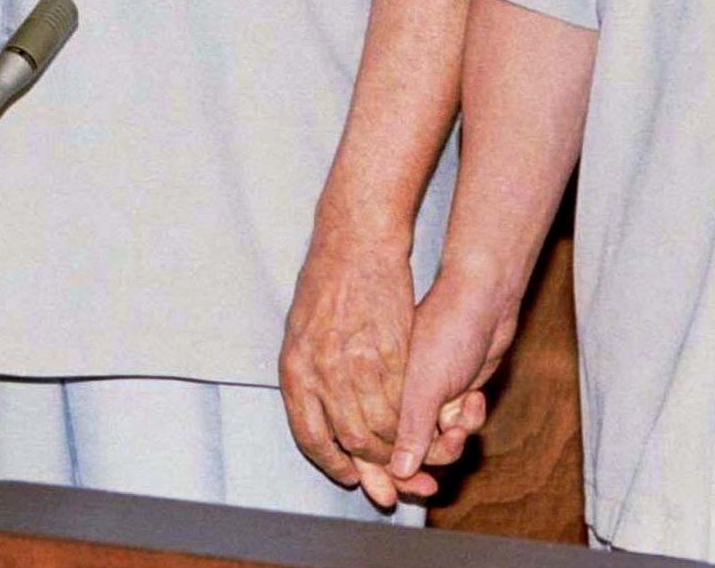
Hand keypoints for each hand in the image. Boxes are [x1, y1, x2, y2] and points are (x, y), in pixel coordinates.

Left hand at [280, 229, 417, 507]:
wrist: (356, 239)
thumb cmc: (328, 279)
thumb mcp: (300, 330)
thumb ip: (308, 374)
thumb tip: (319, 413)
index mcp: (296, 370)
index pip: (312, 439)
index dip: (334, 463)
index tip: (351, 475)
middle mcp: (324, 373)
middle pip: (352, 438)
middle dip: (373, 463)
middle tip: (389, 472)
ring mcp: (359, 362)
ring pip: (381, 424)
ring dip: (397, 443)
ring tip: (407, 449)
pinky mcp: (392, 348)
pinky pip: (402, 399)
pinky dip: (412, 417)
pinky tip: (418, 420)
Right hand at [386, 266, 517, 492]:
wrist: (487, 297)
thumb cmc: (449, 328)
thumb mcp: (426, 383)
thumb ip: (412, 428)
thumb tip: (401, 472)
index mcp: (382, 388)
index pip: (373, 442)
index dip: (383, 472)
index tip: (397, 492)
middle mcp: (401, 393)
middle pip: (405, 449)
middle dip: (425, 462)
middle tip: (436, 478)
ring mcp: (428, 393)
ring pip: (436, 441)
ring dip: (452, 441)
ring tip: (462, 419)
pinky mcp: (453, 390)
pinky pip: (458, 424)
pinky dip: (469, 419)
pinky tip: (474, 399)